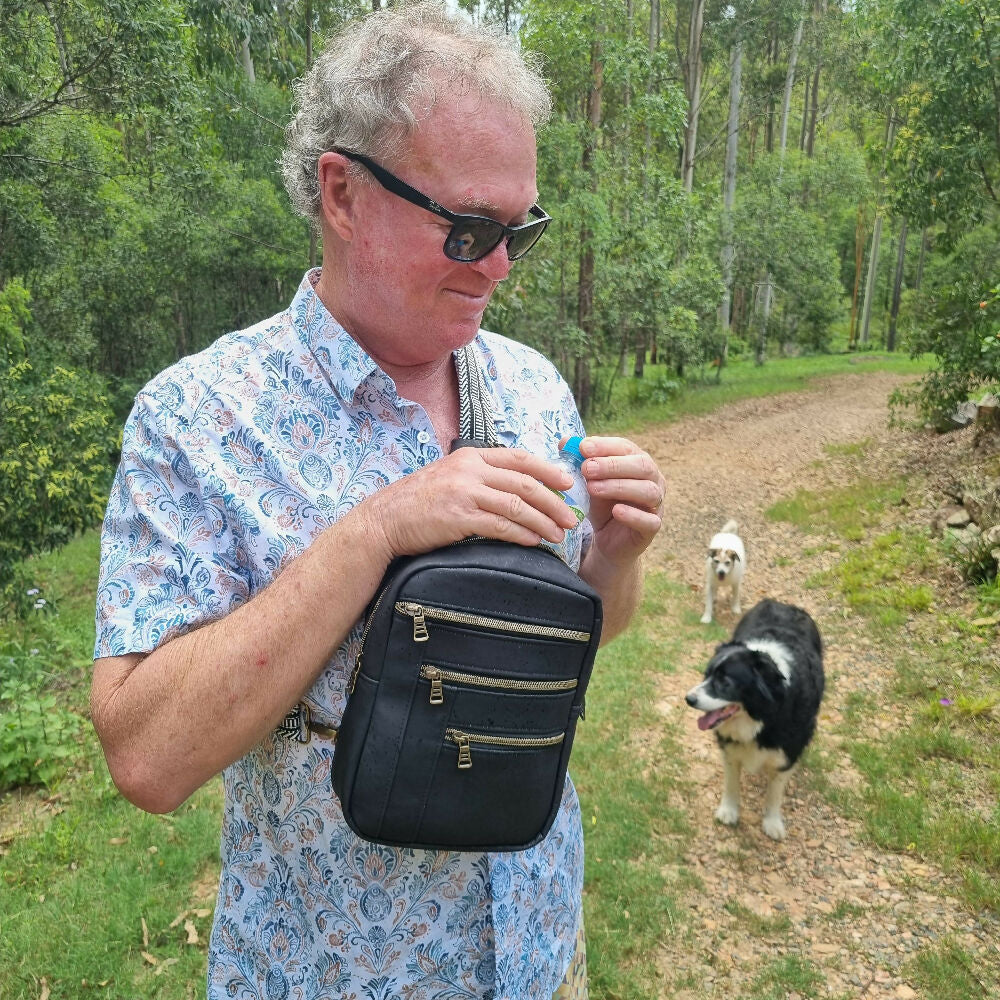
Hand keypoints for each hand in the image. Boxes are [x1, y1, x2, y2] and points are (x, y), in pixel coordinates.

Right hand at [360, 446, 579, 559]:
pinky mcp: (458, 517)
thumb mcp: (450, 476)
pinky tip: (534, 541)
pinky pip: (500, 525)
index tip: (568, 484)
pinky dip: (522, 533)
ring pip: (517, 505)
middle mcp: (469, 470)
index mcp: (470, 456)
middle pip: (524, 483)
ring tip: (559, 535)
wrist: (385, 520)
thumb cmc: (420, 502)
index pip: (519, 458)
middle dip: (553, 501)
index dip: (548, 470)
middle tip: (572, 518)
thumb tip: (517, 487)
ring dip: (543, 521)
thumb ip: (480, 476)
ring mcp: (464, 493)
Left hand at [574, 436, 664, 565]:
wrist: (608, 539)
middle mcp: (653, 479)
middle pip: (642, 466)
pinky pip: (649, 520)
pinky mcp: (653, 527)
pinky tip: (616, 511)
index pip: (626, 447)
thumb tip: (564, 441)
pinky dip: (633, 514)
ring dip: (619, 487)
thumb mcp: (588, 481)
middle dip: (613, 465)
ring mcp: (656, 503)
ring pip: (647, 491)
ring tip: (592, 488)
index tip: (583, 448)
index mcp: (637, 462)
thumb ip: (579, 462)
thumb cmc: (601, 504)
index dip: (605, 446)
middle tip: (587, 468)